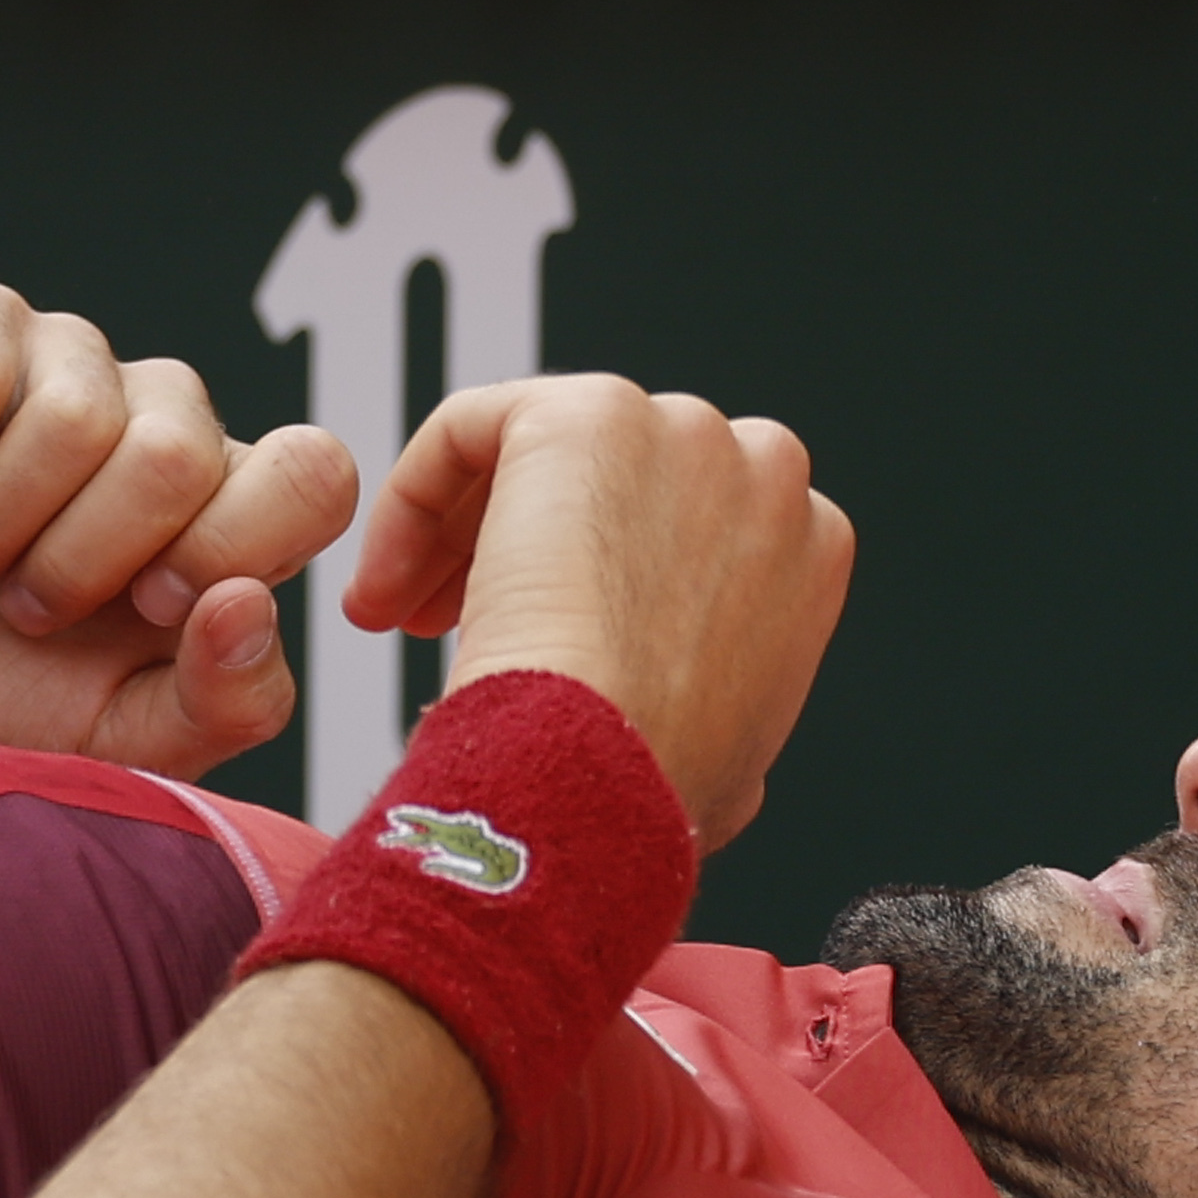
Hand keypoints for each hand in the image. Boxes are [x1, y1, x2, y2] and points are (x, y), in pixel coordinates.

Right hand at [0, 287, 356, 772]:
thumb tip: (247, 603)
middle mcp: (160, 419)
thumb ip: (222, 702)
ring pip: (78, 415)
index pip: (314, 474)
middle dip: (85, 560)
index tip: (147, 612)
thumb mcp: (119, 740)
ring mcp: (66, 361)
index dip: (231, 546)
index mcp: (226, 511)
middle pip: (184, 451)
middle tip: (25, 609)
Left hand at [324, 372, 847, 856]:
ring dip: (458, 532)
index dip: (598, 580)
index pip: (684, 524)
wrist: (608, 766)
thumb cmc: (655, 783)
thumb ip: (727, 704)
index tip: (539, 637)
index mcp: (809, 544)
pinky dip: (414, 497)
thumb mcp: (735, 757)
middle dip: (524, 547)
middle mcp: (760, 469)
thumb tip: (704, 730)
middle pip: (610, 479)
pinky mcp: (589, 413)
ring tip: (404, 614)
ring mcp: (680, 429)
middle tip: (446, 621)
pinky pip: (472, 428)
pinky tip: (388, 581)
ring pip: (534, 453)